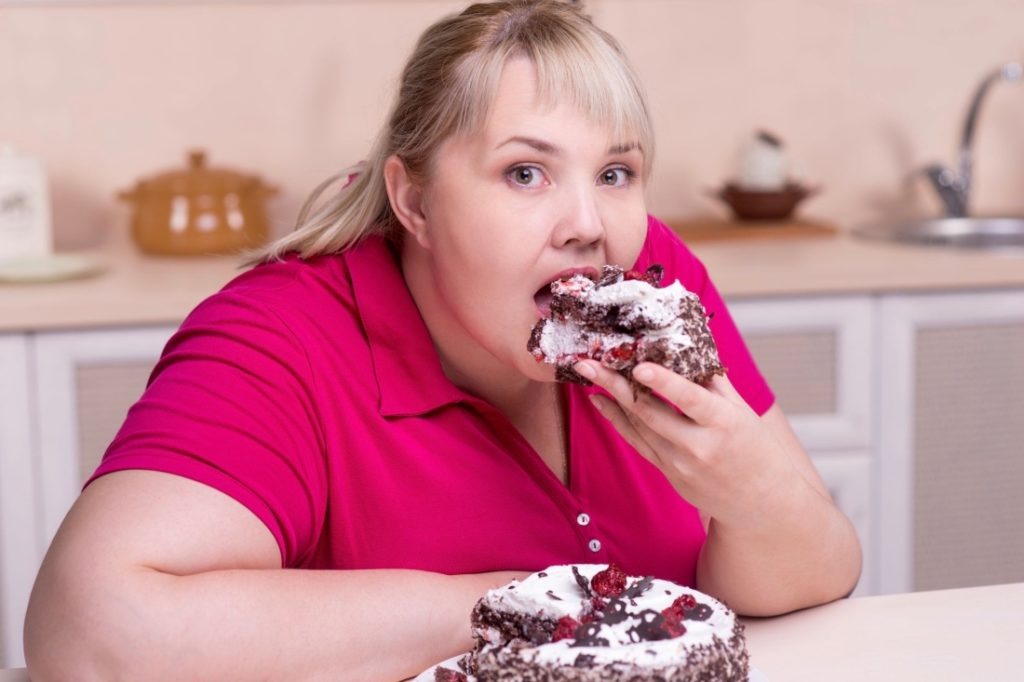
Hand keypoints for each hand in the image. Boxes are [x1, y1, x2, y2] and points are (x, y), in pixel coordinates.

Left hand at [574, 360, 799, 528]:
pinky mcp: (669, 474)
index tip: (639, 366)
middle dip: (615, 384)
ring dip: (610, 398)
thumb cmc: (757, 450)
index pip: (690, 399)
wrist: (762, 504)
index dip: (664, 382)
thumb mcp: (744, 412)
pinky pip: (638, 443)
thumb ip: (714, 382)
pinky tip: (602, 402)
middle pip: (649, 412)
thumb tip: (687, 347)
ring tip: (589, 372)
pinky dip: (618, 421)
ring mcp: (680, 464)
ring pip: (637, 426)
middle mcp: (699, 446)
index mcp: (724, 424)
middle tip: (588, 362)